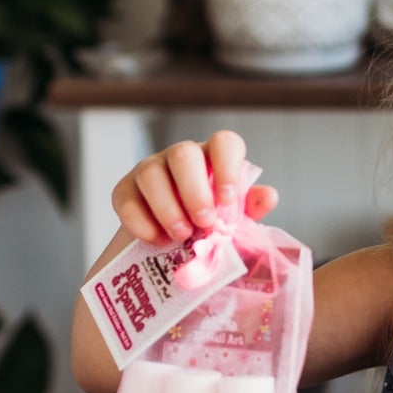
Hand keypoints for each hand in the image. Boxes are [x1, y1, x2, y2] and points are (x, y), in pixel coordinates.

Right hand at [110, 129, 277, 244]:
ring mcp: (149, 169)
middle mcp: (180, 157)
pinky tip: (157, 240)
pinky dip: (142, 222)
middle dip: (194, 191)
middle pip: (183, 154)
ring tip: (181, 236)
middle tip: (204, 223)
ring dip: (167, 208)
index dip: (227, 167)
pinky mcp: (125, 190)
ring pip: (151, 173)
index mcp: (213, 158)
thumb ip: (251, 208)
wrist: (168, 250)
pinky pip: (126, 198)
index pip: (224, 142)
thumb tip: (268, 196)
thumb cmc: (207, 227)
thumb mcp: (232, 221)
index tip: (228, 199)